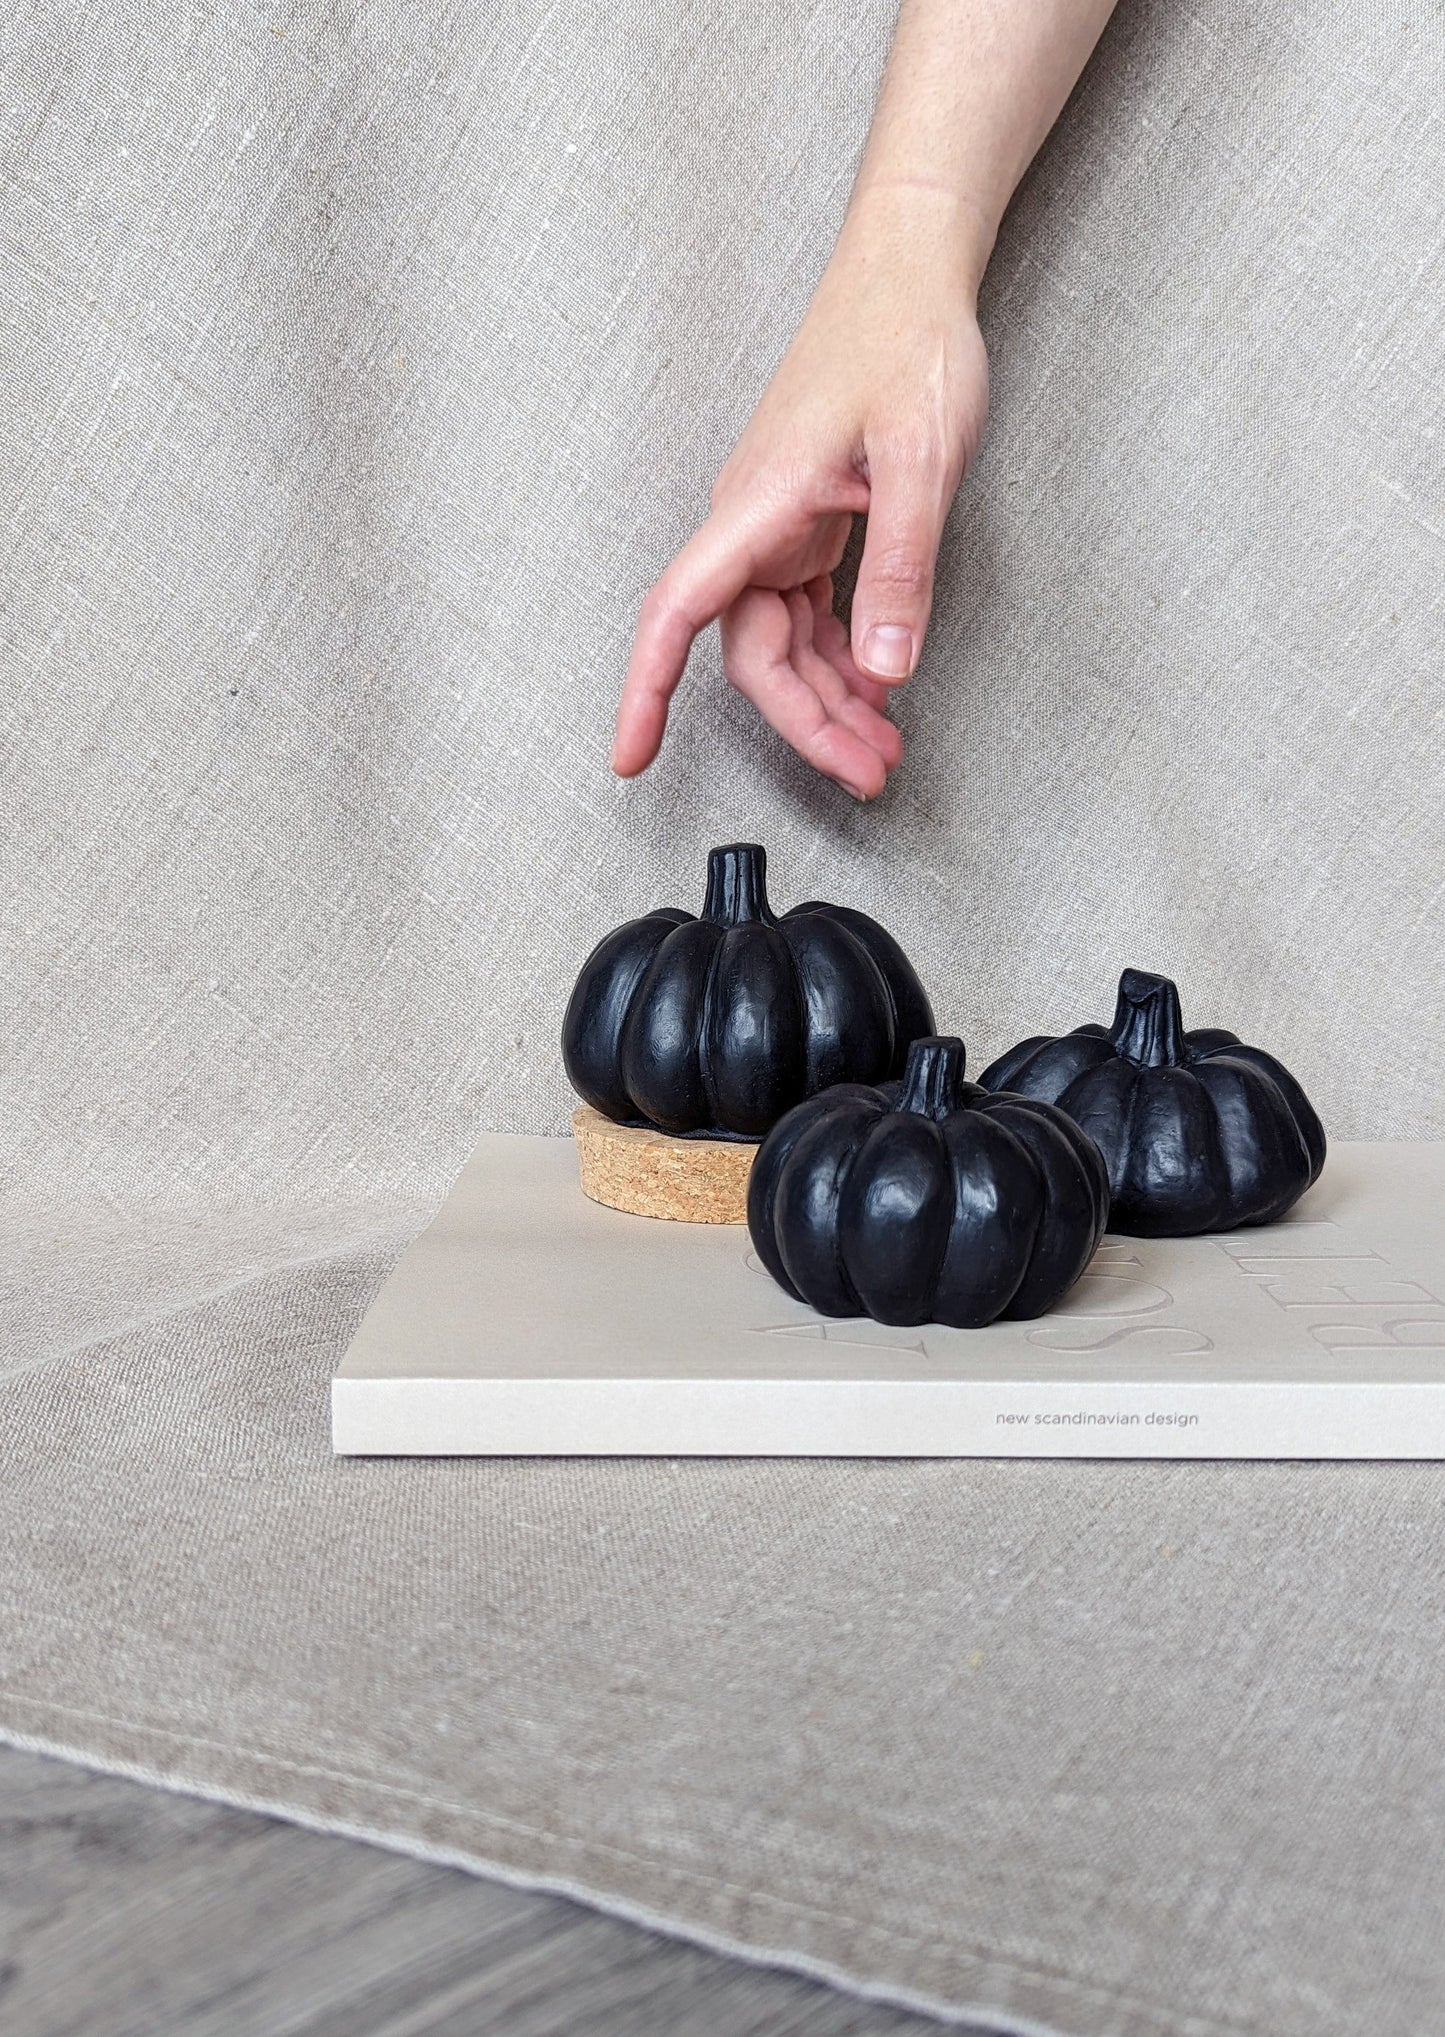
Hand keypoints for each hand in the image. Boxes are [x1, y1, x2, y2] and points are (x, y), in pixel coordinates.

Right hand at [611, 186, 989, 798]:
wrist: (909, 270)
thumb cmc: (906, 340)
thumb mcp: (921, 457)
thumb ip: (902, 567)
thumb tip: (887, 669)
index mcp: (758, 504)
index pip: (677, 612)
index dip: (645, 690)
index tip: (629, 756)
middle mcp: (753, 523)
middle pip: (753, 655)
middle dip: (807, 723)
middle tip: (868, 774)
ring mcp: (778, 526)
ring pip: (783, 643)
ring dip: (830, 701)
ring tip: (884, 748)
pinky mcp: (807, 524)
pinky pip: (808, 615)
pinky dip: (843, 658)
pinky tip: (878, 685)